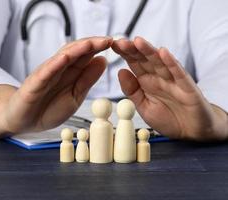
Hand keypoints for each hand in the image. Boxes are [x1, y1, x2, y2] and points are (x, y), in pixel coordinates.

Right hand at [0, 36, 111, 133]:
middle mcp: (60, 69)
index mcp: (71, 72)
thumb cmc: (50, 108)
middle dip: (92, 45)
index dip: (99, 48)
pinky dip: (55, 65)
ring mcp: (47, 74)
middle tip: (108, 40)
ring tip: (91, 44)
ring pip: (62, 58)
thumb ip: (87, 79)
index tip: (113, 43)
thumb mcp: (76, 96)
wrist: (27, 121)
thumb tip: (102, 61)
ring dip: (76, 49)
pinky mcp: (35, 84)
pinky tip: (65, 58)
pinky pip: (45, 73)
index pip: (86, 55)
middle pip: (76, 52)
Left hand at [112, 37, 227, 140]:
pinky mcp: (187, 86)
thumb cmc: (168, 119)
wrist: (190, 132)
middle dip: (133, 50)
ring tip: (137, 42)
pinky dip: (171, 63)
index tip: (113, 45)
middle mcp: (159, 77)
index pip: (134, 63)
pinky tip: (163, 53)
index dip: (124, 54)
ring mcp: (173, 80)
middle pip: (145, 59)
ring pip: (160, 62)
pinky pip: (178, 73)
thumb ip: (132, 90)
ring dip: (149, 51)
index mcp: (147, 82)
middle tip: (121, 41)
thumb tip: (120, 71)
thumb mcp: (143, 107)